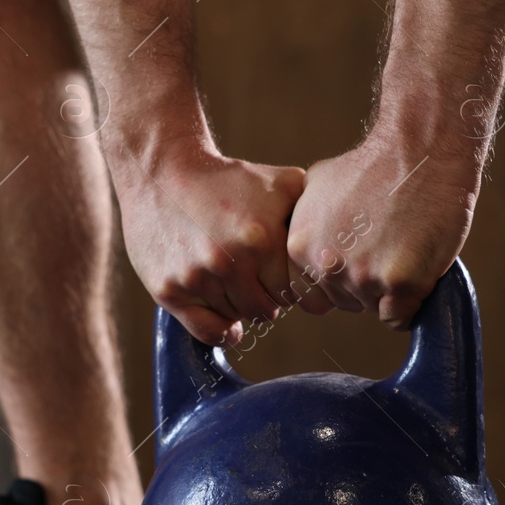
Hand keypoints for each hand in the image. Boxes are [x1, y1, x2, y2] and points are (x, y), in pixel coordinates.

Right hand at [112, 142, 304, 346]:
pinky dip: (220, 330)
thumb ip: (315, 209)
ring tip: (232, 278)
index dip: (290, 284)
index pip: (294, 291)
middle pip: (268, 309)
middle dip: (266, 296)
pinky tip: (226, 318)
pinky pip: (208, 331)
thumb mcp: (279, 182)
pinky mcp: (169, 290)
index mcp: (263, 239)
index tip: (281, 274)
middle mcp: (230, 261)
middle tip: (255, 276)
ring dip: (240, 305)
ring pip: (237, 318)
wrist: (160, 173)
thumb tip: (344, 238)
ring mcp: (197, 278)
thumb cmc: (226, 180)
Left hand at [287, 134, 479, 328]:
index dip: (339, 276)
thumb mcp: (318, 187)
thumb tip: (304, 249)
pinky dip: (411, 303)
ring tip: (404, 246)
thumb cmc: (376, 165)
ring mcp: (363, 276)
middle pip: (344, 301)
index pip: (313, 291)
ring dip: (390, 290)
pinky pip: (400, 317)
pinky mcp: (400, 284)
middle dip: (365, 283)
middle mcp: (325, 265)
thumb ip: (306, 224)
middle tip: (388, 245)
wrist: (421, 149)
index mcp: (300, 245)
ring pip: (373, 308)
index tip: (359, 253)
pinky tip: (418, 268)